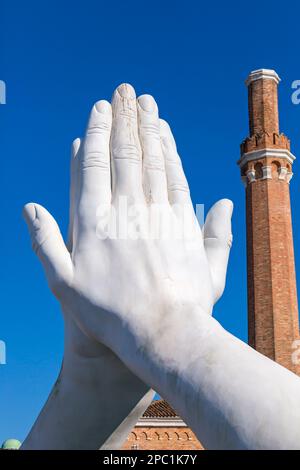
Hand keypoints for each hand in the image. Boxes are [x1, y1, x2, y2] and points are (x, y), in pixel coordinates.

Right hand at [22, 118, 154, 449]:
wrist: (162, 333)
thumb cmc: (109, 316)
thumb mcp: (63, 285)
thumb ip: (44, 243)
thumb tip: (29, 206)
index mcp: (95, 222)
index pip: (96, 164)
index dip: (99, 132)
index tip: (101, 108)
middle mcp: (127, 212)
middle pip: (127, 154)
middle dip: (126, 119)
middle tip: (126, 90)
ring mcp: (158, 217)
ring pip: (153, 161)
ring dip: (150, 129)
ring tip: (148, 104)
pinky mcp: (184, 226)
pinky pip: (177, 181)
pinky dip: (172, 155)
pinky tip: (168, 139)